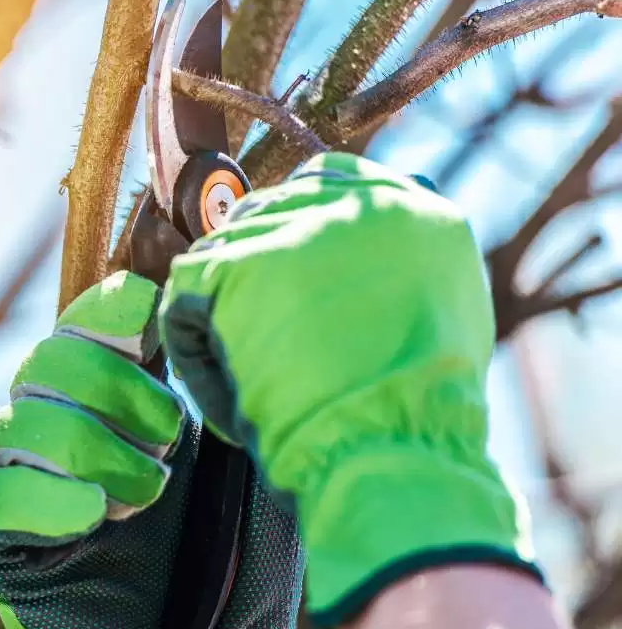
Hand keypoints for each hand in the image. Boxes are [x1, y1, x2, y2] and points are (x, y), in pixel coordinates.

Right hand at [0, 271, 302, 628]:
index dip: (110, 309)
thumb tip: (218, 322)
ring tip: (143, 498)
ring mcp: (31, 497)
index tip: (153, 321)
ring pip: (12, 422)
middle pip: (45, 362)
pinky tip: (91, 520)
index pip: (89, 325)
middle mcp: (69, 443)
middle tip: (166, 442)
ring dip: (84, 446)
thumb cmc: (239, 591)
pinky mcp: (2, 554)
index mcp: (127, 413)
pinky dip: (38, 498)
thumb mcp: (259, 482)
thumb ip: (238, 404)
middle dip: (108, 385)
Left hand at [159, 151, 541, 626]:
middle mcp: (353, 204)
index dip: (293, 231)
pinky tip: (229, 394)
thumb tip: (356, 262)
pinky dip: (194, 354)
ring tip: (255, 381)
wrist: (392, 447)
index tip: (280, 280)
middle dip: (251, 276)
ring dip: (222, 319)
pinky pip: (184, 299)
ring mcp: (292, 228)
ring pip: (219, 257)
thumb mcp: (444, 320)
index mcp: (412, 210)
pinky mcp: (236, 264)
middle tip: (259, 342)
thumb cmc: (418, 417)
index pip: (327, 181)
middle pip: (265, 214)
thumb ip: (399, 271)